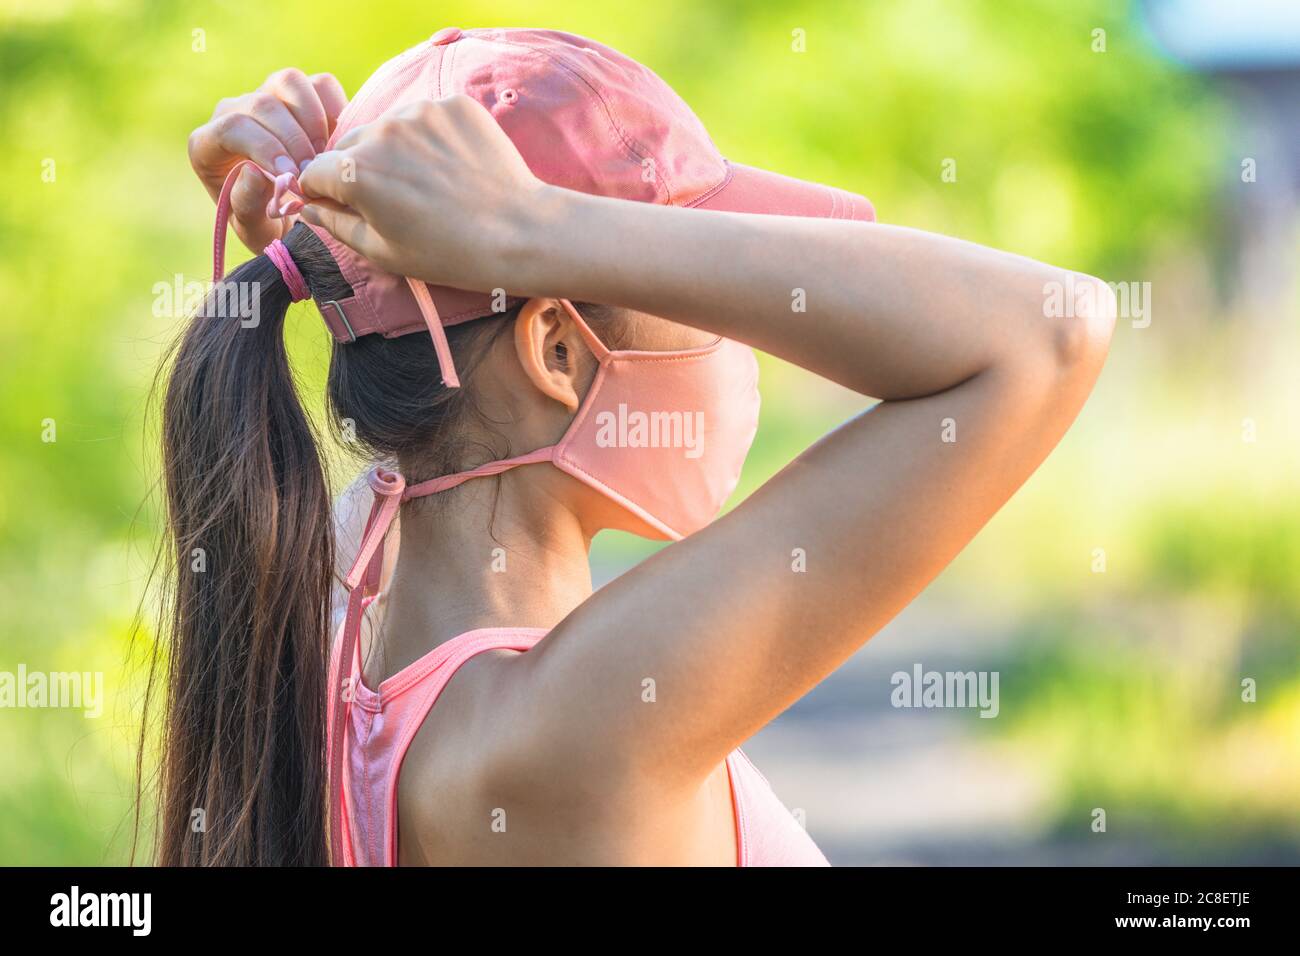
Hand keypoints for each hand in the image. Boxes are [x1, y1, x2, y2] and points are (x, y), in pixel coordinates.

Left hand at [189, 68, 347, 252]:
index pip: (232, 128)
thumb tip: (254, 172)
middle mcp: (233, 113)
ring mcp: (266, 97)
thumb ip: (247, 205)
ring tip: (325, 156)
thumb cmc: (267, 226)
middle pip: (263, 104)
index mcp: (208, 146)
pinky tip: (336, 142)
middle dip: (294, 140)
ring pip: (289, 83)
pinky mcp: (299, 96)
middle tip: (315, 174)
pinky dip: (335, 108)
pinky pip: (320, 84)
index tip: (293, 177)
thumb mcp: (254, 230)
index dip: (265, 148)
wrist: (290, 217)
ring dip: (314, 120)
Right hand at [298, 96, 547, 291]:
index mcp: (354, 172)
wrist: (520, 234)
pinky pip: (426, 117)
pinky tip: (451, 168)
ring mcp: (419, 112)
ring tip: (427, 184)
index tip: (340, 205)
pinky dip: (431, 138)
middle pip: (350, 146)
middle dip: (359, 170)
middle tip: (392, 199)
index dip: (324, 192)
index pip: (316, 172)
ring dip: (395, 150)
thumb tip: (307, 208)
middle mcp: (381, 132)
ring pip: (389, 128)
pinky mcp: (453, 104)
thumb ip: (337, 225)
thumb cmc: (450, 254)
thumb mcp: (383, 252)